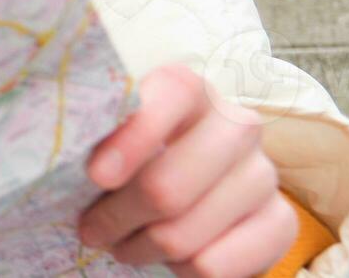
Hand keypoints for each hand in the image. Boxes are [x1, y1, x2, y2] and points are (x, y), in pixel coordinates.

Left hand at [76, 64, 297, 277]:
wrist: (198, 189)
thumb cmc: (137, 157)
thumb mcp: (114, 136)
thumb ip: (97, 135)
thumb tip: (68, 159)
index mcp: (191, 90)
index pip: (172, 96)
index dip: (132, 138)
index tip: (96, 176)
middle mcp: (237, 124)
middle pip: (168, 188)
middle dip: (117, 218)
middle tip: (92, 229)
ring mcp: (264, 174)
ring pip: (183, 235)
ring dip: (140, 249)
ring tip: (125, 243)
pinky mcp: (280, 221)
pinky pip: (215, 266)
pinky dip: (181, 272)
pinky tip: (174, 256)